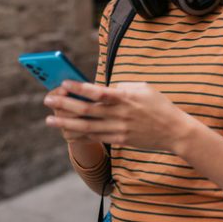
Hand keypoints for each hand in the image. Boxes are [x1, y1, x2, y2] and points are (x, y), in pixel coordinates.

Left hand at [44, 81, 194, 151]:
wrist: (174, 131)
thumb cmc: (159, 104)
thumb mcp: (143, 87)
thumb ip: (122, 87)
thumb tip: (103, 88)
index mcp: (124, 97)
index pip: (96, 91)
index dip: (78, 88)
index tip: (63, 83)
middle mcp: (119, 114)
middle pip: (86, 110)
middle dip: (64, 104)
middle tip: (48, 100)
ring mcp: (118, 129)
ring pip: (86, 127)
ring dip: (66, 123)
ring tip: (49, 120)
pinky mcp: (119, 140)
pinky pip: (95, 138)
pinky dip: (79, 136)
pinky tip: (66, 132)